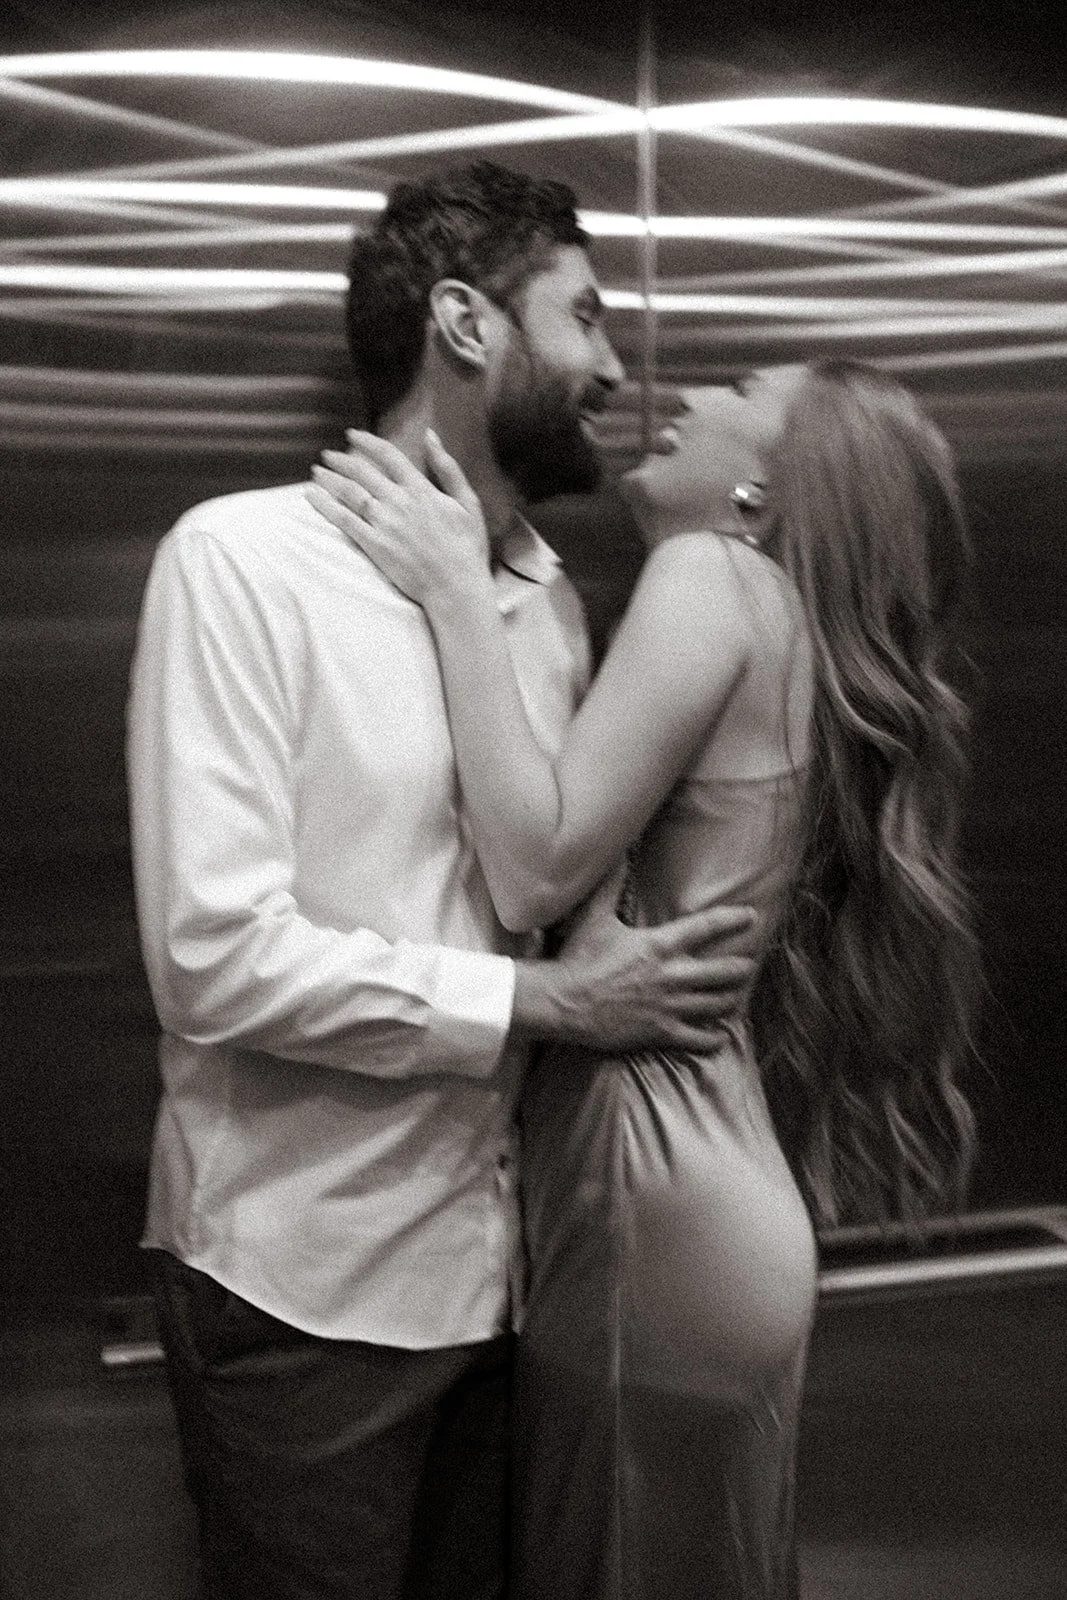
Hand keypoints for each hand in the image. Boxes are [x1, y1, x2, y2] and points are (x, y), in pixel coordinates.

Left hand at [305, 429, 488, 605]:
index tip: (352, 435)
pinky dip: (324, 505)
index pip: (388, 455)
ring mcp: (385, 523)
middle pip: (362, 472)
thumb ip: (448, 467)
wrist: (457, 587)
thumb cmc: (467, 548)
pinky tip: (311, 496)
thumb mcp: (468, 502)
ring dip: (329, 479)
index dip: (367, 442)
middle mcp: (400, 501)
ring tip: (316, 472)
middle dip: (341, 460)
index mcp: (422, 489)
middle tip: (326, 455)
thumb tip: (430, 436)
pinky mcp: (374, 545)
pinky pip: (344, 520)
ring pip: (349, 492)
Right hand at [513, 872, 756, 1055]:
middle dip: (741, 967)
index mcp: (659, 945)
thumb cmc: (578, 957)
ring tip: (738, 995)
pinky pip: (696, 1038)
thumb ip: (611, 884)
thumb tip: (619, 852)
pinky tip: (719, 1036)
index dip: (733, 920)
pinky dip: (712, 1038)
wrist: (562, 1002)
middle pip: (722, 971)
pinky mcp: (660, 1032)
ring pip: (715, 1004)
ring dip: (731, 998)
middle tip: (750, 965)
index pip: (707, 927)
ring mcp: (668, 1006)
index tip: (751, 916)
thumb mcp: (595, 916)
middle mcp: (671, 975)